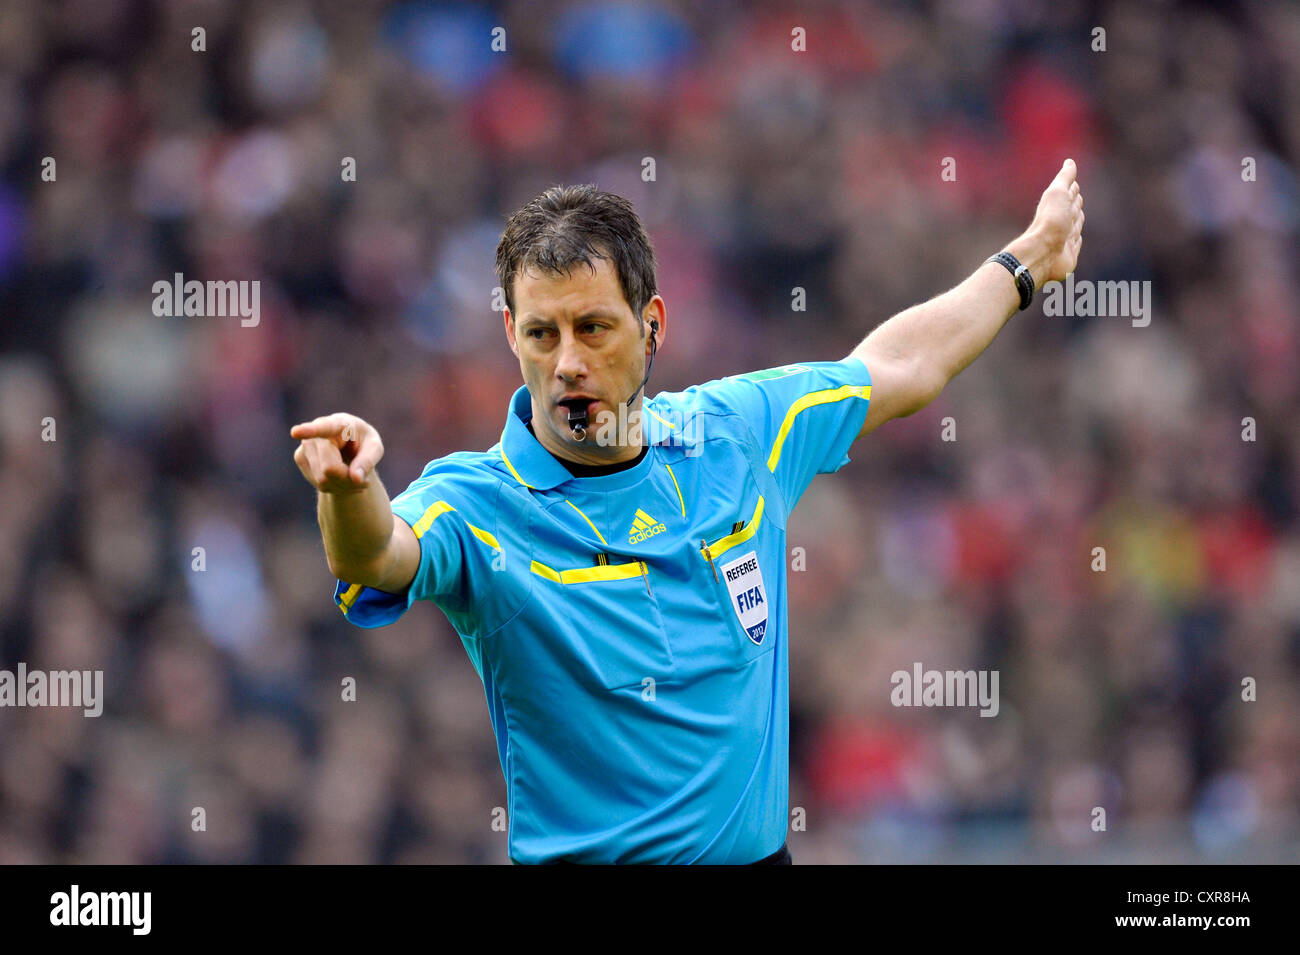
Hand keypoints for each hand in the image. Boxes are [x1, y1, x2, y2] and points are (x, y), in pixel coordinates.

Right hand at [291, 413, 384, 492]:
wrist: (349, 445)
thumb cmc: (363, 442)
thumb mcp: (374, 448)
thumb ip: (368, 461)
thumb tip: (356, 478)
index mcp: (338, 424)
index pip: (323, 428)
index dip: (308, 431)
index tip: (295, 432)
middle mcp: (316, 432)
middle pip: (329, 469)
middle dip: (348, 479)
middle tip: (362, 478)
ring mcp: (304, 445)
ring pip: (323, 480)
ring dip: (344, 485)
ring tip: (354, 476)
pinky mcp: (300, 458)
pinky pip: (320, 484)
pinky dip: (336, 487)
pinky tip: (342, 478)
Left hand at [1027, 158, 1084, 284]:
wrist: (1043, 254)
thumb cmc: (1050, 221)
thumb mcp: (1057, 193)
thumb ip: (1064, 178)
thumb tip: (1069, 161)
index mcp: (1057, 206)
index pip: (1069, 194)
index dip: (1071, 188)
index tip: (1073, 182)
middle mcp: (1061, 222)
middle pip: (1072, 210)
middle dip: (1075, 203)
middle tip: (1075, 195)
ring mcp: (1065, 239)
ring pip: (1075, 226)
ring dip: (1077, 220)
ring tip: (1076, 214)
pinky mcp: (1069, 254)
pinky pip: (1076, 244)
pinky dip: (1077, 239)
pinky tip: (1075, 238)